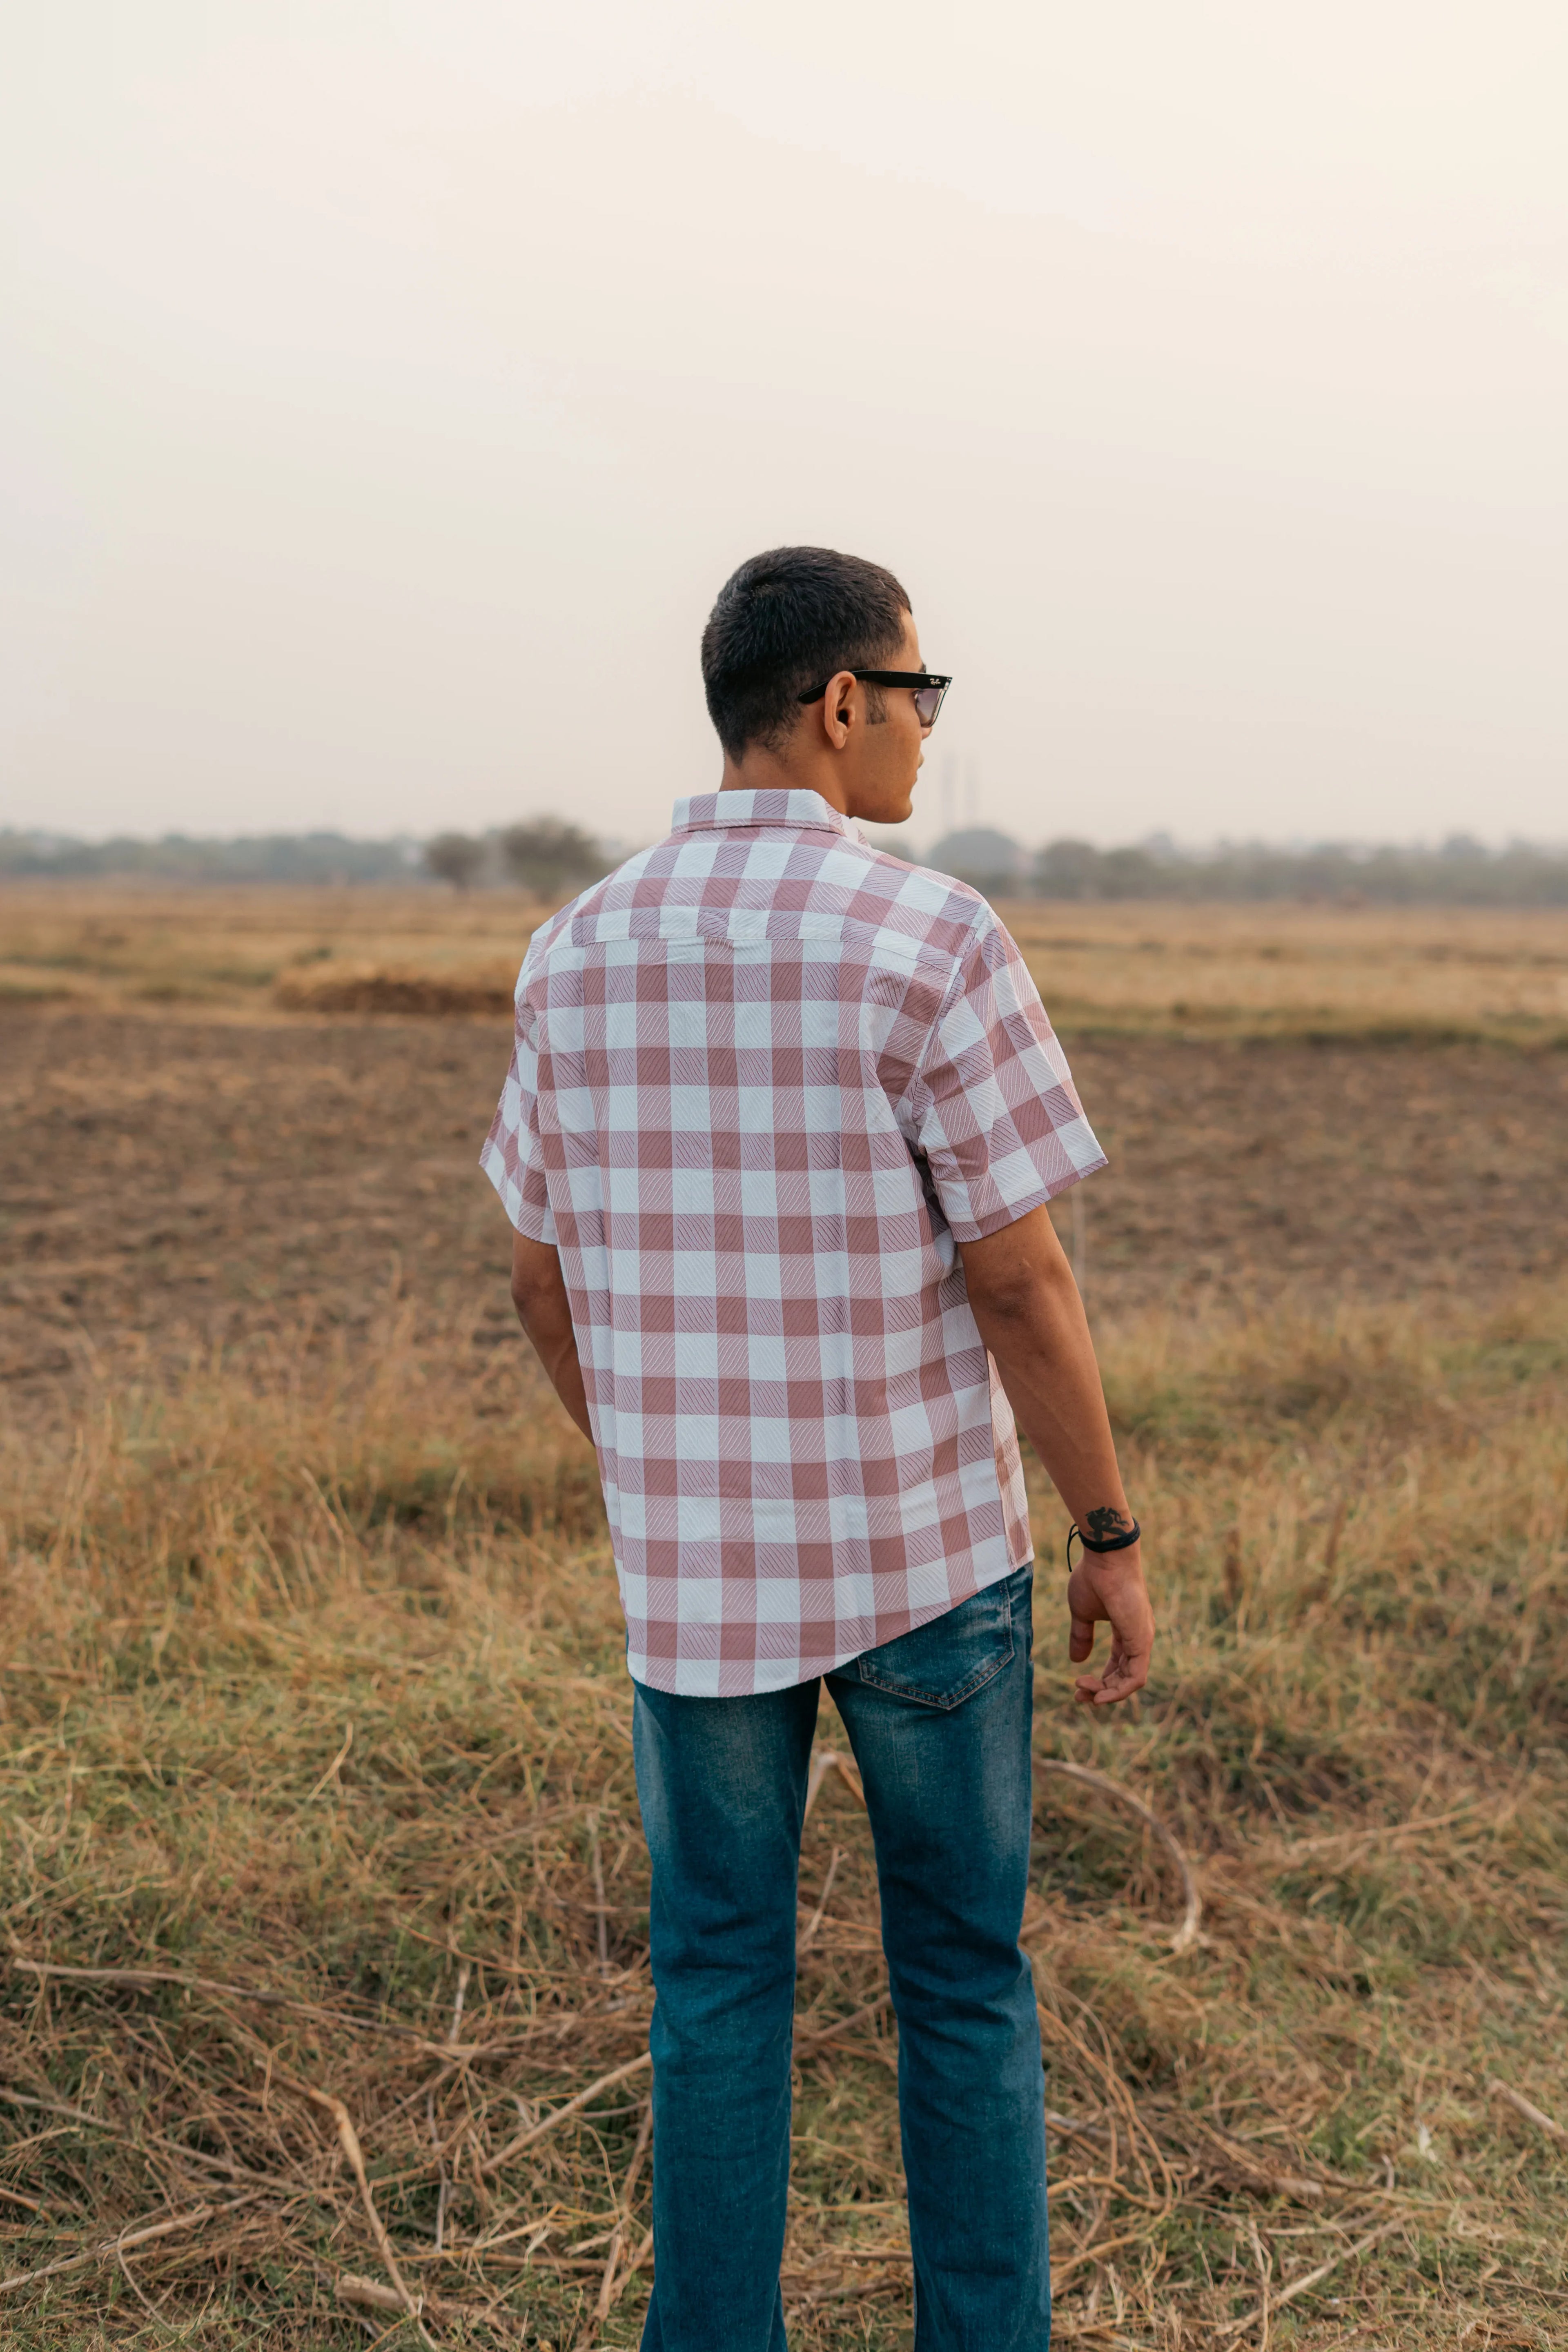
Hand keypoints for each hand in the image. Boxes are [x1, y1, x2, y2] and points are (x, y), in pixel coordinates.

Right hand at [1067, 1547, 1154, 1706]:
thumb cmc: (1095, 1578)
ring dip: (1107, 1693)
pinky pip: (1136, 1678)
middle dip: (1101, 1690)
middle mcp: (1139, 1638)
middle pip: (1123, 1676)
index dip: (1101, 1680)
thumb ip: (1081, 1636)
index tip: (1077, 1685)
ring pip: (1130, 1681)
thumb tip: (1077, 1661)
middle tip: (1078, 1696)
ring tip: (1084, 1693)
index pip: (1119, 1664)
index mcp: (1127, 1630)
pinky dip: (1118, 1691)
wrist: (1106, 1558)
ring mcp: (1142, 1640)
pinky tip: (1099, 1694)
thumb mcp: (1082, 1612)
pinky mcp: (1142, 1642)